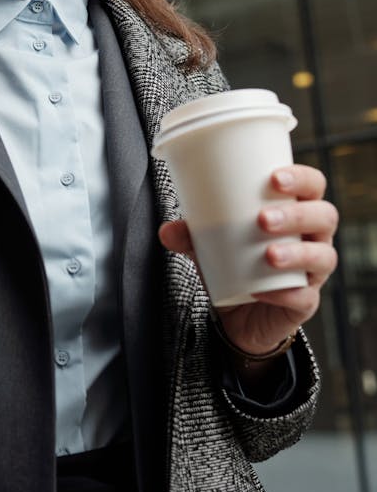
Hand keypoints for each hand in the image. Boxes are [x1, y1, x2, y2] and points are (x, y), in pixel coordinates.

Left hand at [158, 164, 338, 356]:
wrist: (240, 313)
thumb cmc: (235, 262)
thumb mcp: (210, 245)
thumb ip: (191, 235)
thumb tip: (167, 230)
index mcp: (297, 211)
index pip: (313, 185)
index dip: (302, 178)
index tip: (274, 178)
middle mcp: (313, 238)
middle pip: (325, 216)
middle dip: (297, 214)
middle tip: (263, 219)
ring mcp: (313, 271)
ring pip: (322, 256)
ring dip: (297, 253)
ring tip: (268, 254)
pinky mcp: (306, 302)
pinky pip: (305, 297)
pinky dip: (286, 293)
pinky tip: (263, 291)